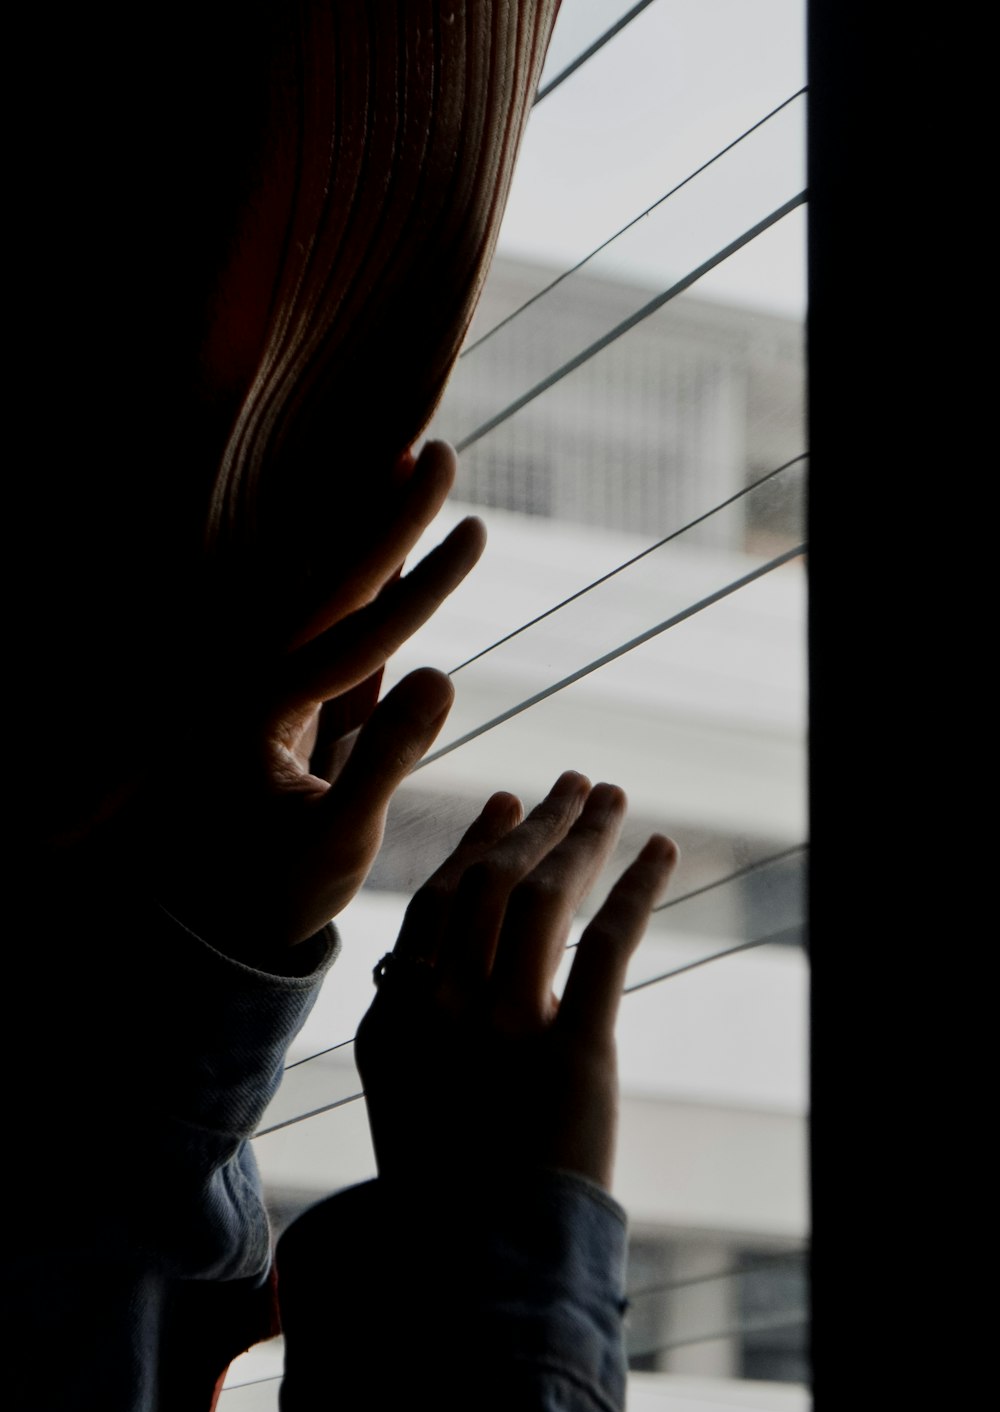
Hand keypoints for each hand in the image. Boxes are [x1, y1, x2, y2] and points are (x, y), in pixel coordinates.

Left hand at [114, 441, 483, 964]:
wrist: (219, 918)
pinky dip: (357, 578)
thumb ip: (384, 761)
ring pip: (320, 587)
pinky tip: (385, 554)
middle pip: (326, 578)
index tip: (473, 521)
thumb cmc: (277, 890)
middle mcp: (254, 675)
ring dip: (365, 529)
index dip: (418, 573)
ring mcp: (263, 679)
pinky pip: (324, 620)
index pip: (354, 625)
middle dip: (383, 514)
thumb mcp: (336, 843)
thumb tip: (441, 673)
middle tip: (435, 448)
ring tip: (403, 467)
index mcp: (262, 707)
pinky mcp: (278, 693)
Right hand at [355, 772, 677, 1191]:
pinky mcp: (573, 1050)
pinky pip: (606, 944)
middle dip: (537, 824)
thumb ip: (418, 1031)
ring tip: (609, 796)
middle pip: (492, 885)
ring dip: (583, 835)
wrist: (476, 1283)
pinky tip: (660, 851)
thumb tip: (438, 971)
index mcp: (396, 1020)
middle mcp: (442, 1010)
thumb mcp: (407, 1106)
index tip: (504, 805)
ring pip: (545, 897)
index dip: (475, 846)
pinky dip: (637, 888)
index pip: (438, 903)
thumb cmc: (445, 1199)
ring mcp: (504, 1028)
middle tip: (571, 785)